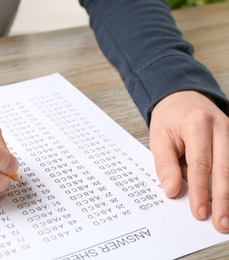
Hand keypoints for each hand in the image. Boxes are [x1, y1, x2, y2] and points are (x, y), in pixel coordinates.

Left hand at [150, 90, 228, 232]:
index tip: (199, 212)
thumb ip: (165, 164)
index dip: (200, 190)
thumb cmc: (169, 119)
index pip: (201, 163)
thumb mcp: (158, 138)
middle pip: (225, 168)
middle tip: (220, 223)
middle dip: (223, 199)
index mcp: (197, 124)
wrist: (183, 98)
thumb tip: (172, 191)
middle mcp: (221, 126)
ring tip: (228, 219)